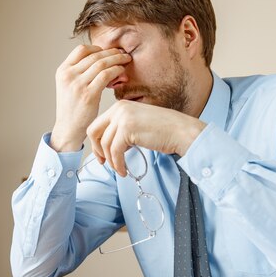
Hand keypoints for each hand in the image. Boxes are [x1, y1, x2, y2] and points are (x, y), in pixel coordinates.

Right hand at [50, 45, 131, 151]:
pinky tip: (122, 71)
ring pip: (101, 63)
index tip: (107, 52)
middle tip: (122, 53)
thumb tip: (100, 59)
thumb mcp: (69, 86)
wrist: (68, 128)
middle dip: (111, 52)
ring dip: (116, 59)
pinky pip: (106, 75)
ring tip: (126, 60)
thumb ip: (79, 72)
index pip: (81, 50)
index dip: (97, 48)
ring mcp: (78, 84)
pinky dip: (116, 70)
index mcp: (62, 71)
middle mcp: (68, 75)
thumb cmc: (72, 108)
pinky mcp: (88, 94)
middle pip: (94, 55)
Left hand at [86, 100, 205, 176]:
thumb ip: (122, 129)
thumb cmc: (164, 130)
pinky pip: (114, 151)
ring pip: (104, 144)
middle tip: (103, 163)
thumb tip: (107, 144)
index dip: (96, 142)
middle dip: (96, 150)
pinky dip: (118, 164)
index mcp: (121, 106)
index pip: (97, 124)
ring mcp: (122, 118)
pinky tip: (124, 170)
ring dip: (111, 161)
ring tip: (120, 169)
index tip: (102, 155)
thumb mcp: (138, 124)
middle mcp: (119, 108)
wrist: (181, 131)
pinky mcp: (127, 129)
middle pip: (94, 131)